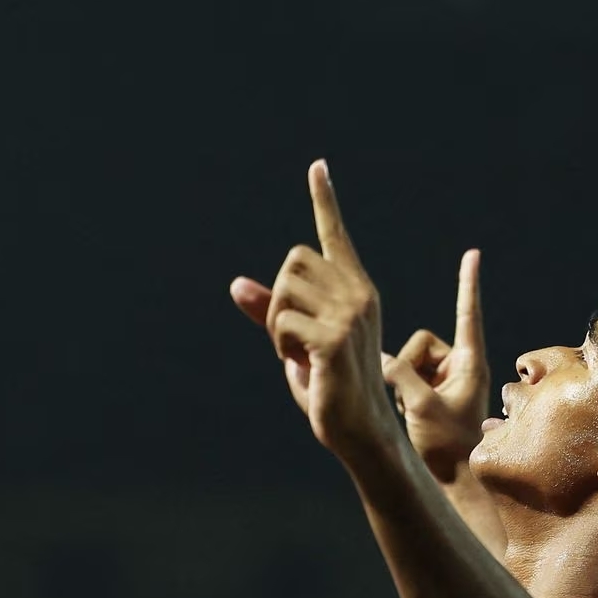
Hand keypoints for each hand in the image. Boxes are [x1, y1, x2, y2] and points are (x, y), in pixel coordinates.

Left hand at [228, 160, 398, 464]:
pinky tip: (304, 366)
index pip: (333, 237)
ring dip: (276, 326)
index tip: (317, 167)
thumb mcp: (296, 343)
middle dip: (277, 300)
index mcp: (355, 291)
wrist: (361, 430)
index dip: (324, 201)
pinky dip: (281, 346)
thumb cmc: (331, 387)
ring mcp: (350, 315)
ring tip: (300, 355)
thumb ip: (270, 312)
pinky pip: (281, 322)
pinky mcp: (335, 338)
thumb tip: (236, 284)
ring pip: (282, 291)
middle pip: (291, 263)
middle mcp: (358, 295)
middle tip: (294, 340)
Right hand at [381, 248, 490, 480]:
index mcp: (469, 364)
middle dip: (410, 368)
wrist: (455, 476)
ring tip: (417, 412)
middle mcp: (458, 366)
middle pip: (420, 343)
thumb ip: (402, 378)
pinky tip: (409, 414)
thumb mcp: (423, 409)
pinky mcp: (431, 390)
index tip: (473, 254)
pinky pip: (404, 376)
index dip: (468, 284)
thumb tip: (381, 358)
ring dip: (405, 383)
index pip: (467, 315)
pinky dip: (401, 391)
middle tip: (419, 401)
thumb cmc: (448, 446)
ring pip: (408, 361)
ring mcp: (444, 378)